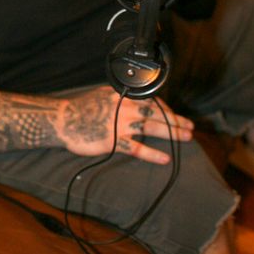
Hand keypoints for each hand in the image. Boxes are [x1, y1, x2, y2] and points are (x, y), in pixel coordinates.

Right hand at [57, 86, 193, 163]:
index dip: (166, 110)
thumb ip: (120, 98)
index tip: (175, 117)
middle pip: (156, 113)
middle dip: (176, 120)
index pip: (151, 101)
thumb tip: (136, 102)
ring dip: (171, 133)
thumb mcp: (103, 95)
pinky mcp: (113, 141)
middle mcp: (124, 107)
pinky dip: (152, 154)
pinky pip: (137, 148)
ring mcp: (119, 124)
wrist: (63, 120)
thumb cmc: (81, 109)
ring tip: (186, 138)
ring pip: (151, 127)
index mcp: (122, 95)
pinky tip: (164, 158)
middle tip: (190, 127)